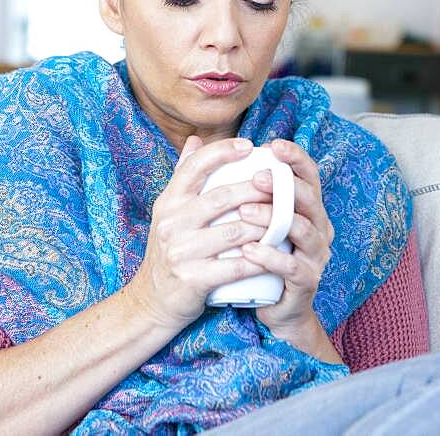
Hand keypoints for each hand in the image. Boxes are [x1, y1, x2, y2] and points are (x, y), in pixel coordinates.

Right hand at [129, 136, 272, 330]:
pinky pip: (235, 266)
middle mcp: (172, 223)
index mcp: (168, 202)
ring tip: (288, 217)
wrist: (152, 300)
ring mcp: (181, 251)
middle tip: (283, 184)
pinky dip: (259, 259)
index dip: (222, 152)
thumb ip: (183, 175)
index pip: (195, 166)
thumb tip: (195, 139)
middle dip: (257, 189)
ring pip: (235, 231)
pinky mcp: (193, 279)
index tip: (249, 146)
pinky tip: (276, 253)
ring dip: (265, 224)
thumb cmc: (170, 250)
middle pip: (222, 197)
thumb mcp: (169, 211)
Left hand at [239, 138, 334, 340]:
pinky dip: (270, 257)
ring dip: (273, 218)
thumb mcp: (250, 218)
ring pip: (303, 230)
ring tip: (244, 212)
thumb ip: (231, 182)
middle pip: (310, 198)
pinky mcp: (307, 282)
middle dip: (284, 185)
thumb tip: (198, 143)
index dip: (295, 158)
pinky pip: (292, 267)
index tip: (273, 145)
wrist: (275, 307)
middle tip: (255, 177)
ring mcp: (315, 255)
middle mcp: (318, 227)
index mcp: (307, 208)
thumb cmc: (260, 256)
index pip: (308, 175)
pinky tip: (248, 251)